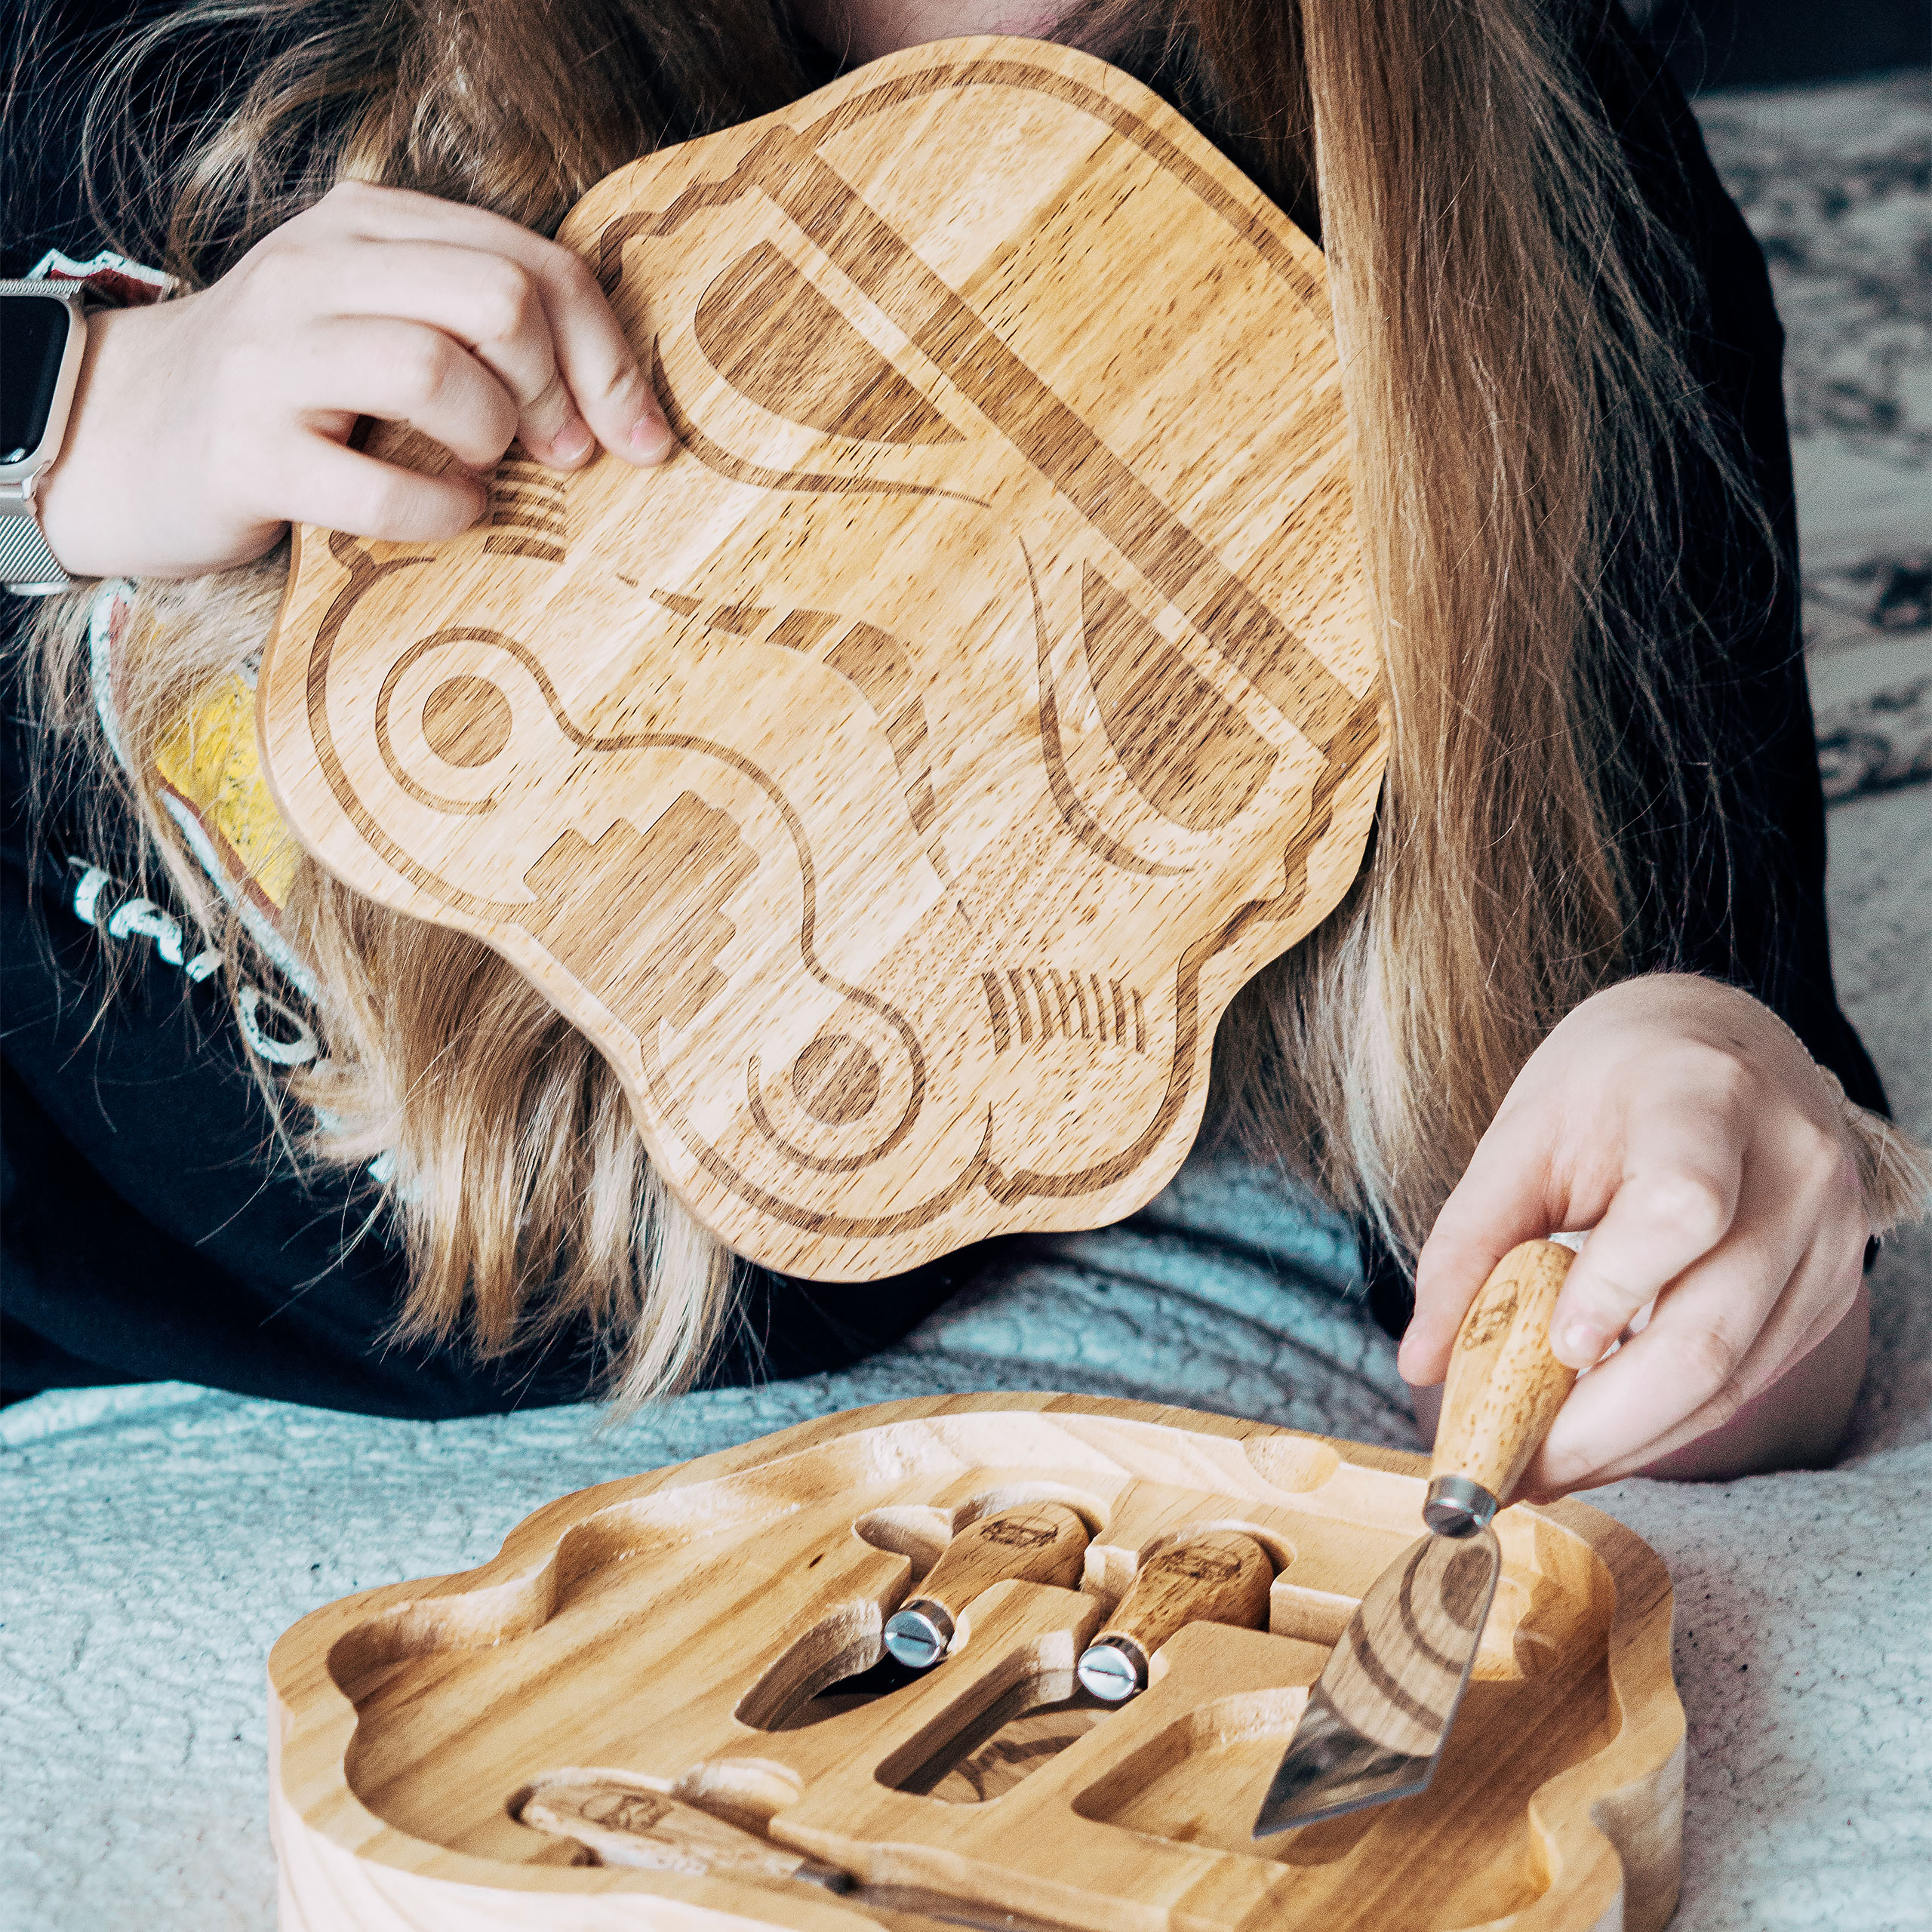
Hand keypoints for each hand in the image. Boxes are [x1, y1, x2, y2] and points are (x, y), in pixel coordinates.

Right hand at [35, 182, 675, 578]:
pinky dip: (442, 510)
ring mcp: (272, 358)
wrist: (124, 436)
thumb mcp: (384, 324)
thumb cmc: (295, 395)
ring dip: (493, 437)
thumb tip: (626, 414)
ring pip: (435, 368)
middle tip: (561, 454)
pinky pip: (382, 485)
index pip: (533, 263)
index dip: (608, 357)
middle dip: (557, 390)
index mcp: (368, 228)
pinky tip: (450, 514)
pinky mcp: (246, 453)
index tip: (640, 437)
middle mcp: (317, 271)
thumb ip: (486, 332)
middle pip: (498, 299)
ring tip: (482, 468)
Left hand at [1400, 974, 1870, 1495]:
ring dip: (1630, 1442)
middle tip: (1514, 1468)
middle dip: (1605, 1421)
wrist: (1715, 1046)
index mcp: (1705, 1098)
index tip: (1553, 1350)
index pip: (1684, 1206)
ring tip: (1539, 1469)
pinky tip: (1599, 1439)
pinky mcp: (1829, 1292)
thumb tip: (1421, 1364)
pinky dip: (1667, 1423)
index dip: (1619, 1289)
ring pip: (1734, 1378)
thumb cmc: (1607, 1084)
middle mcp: (1793, 1168)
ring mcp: (1827, 1237)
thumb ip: (1467, 1241)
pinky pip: (1747, 1382)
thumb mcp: (1521, 1132)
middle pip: (1712, 1327)